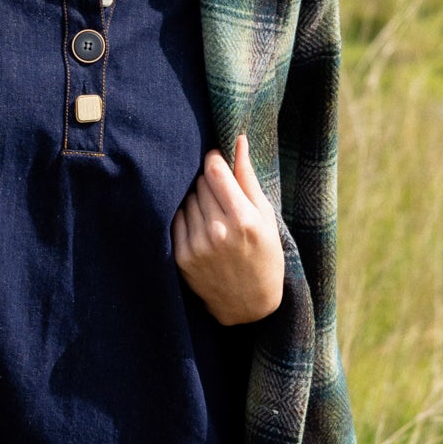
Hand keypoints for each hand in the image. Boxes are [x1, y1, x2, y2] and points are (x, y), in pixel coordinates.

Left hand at [171, 134, 285, 325]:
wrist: (249, 303)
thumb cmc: (264, 255)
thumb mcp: (266, 216)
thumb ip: (248, 178)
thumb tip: (238, 140)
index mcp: (243, 219)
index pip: (215, 170)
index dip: (214, 159)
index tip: (217, 159)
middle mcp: (218, 232)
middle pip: (200, 183)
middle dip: (208, 181)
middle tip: (221, 194)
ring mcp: (197, 245)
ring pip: (187, 199)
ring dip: (197, 199)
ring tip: (214, 214)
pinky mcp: (181, 257)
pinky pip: (176, 219)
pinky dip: (187, 216)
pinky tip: (202, 227)